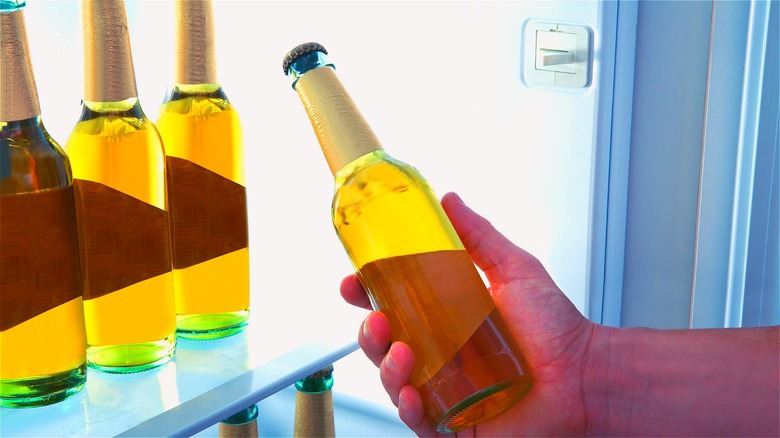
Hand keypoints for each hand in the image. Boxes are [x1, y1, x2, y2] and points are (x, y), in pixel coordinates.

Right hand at [340, 192, 604, 435]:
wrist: (587, 375)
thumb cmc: (557, 329)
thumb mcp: (513, 269)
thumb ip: (479, 236)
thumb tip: (450, 200)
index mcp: (447, 320)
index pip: (394, 306)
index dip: (367, 295)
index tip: (355, 281)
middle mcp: (442, 355)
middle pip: (384, 346)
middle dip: (368, 334)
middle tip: (375, 320)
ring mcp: (446, 391)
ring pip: (394, 382)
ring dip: (386, 368)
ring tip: (402, 353)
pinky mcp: (456, 425)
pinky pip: (419, 421)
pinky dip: (408, 408)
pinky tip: (412, 394)